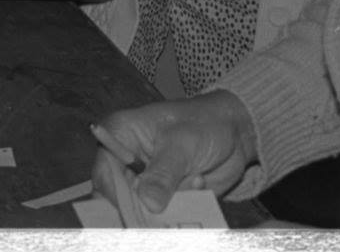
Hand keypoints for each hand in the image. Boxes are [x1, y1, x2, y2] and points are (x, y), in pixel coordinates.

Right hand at [91, 91, 258, 218]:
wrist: (234, 130)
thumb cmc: (203, 123)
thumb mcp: (182, 143)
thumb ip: (163, 173)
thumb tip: (148, 202)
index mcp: (119, 136)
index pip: (104, 175)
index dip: (117, 196)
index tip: (141, 208)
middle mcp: (126, 162)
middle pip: (120, 199)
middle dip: (147, 206)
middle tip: (173, 197)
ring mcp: (145, 182)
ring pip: (146, 211)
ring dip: (172, 204)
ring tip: (196, 177)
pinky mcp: (164, 197)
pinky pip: (166, 215)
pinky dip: (184, 207)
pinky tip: (200, 181)